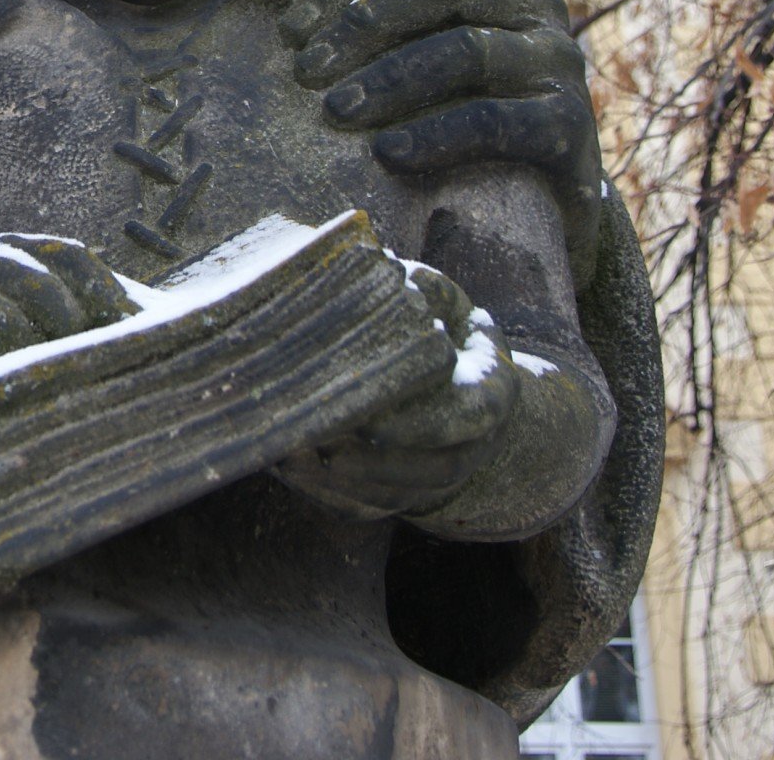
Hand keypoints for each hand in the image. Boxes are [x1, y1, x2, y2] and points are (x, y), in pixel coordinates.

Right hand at [0, 235, 137, 403]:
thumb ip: (67, 302)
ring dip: (36, 358)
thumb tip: (150, 331)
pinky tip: (12, 393)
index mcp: (18, 247)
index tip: (136, 333)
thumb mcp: (15, 293)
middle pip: (44, 289)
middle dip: (75, 332)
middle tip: (100, 371)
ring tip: (58, 389)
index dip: (107, 294)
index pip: (73, 258)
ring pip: (9, 322)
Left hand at [274, 263, 521, 518]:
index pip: (464, 420)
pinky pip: (362, 509)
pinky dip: (322, 494)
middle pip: (423, 470)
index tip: (373, 418)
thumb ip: (428, 291)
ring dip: (336, 480)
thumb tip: (387, 265)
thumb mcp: (452, 306)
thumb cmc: (449, 336)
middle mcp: (469, 450)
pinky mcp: (399, 499)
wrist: (468, 392)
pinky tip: (284, 467)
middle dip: (367, 460)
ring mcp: (434, 482)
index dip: (420, 424)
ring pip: (388, 496)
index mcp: (489, 397)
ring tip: (285, 450)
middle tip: (312, 436)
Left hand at [280, 0, 600, 244]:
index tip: (291, 28)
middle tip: (305, 70)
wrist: (549, 195)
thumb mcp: (424, 41)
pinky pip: (494, 121)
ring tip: (335, 111)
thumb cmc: (469, 102)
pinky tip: (387, 152)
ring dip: (389, 79)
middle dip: (363, 23)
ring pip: (465, 50)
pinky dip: (435, 134)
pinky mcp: (570, 123)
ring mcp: (557, 58)